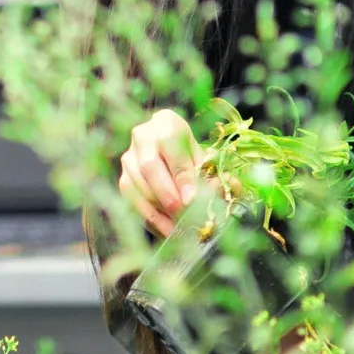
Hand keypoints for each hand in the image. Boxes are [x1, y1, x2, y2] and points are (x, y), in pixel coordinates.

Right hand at [118, 109, 203, 238]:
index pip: (172, 149)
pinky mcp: (122, 178)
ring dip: (159, 212)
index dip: (182, 176)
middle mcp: (142, 136)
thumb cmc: (189, 154)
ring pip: (138, 187)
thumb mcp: (203, 157)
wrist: (165, 148)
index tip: (192, 199)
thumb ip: (214, 172)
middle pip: (149, 168)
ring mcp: (128, 158)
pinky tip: (167, 230)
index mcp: (166, 123)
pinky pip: (132, 202)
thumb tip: (230, 188)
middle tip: (184, 216)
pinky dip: (151, 219)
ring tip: (179, 229)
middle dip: (168, 196)